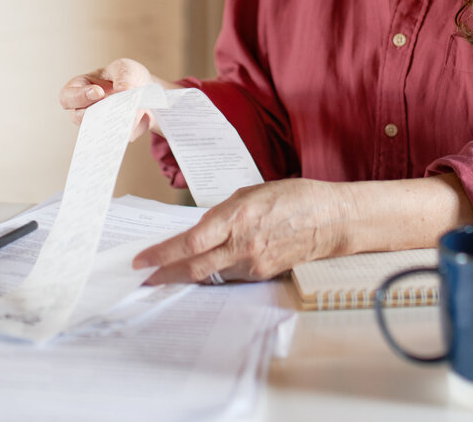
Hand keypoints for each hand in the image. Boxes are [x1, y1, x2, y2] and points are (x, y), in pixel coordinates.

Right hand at [58, 58, 156, 137]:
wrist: (146, 90)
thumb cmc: (127, 75)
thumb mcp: (126, 68)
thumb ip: (123, 77)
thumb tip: (122, 92)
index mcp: (80, 87)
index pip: (67, 96)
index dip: (79, 96)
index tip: (99, 93)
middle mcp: (85, 109)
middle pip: (79, 118)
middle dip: (97, 113)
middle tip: (115, 107)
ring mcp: (99, 124)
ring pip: (99, 131)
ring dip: (115, 123)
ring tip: (131, 114)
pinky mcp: (116, 134)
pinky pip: (120, 137)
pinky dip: (131, 129)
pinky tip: (143, 118)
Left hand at [133, 179, 350, 283]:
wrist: (330, 220)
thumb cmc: (293, 198)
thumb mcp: (251, 193)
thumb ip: (223, 213)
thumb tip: (200, 229)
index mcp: (237, 217)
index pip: (190, 242)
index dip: (162, 254)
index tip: (142, 260)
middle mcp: (242, 245)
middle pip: (193, 267)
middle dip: (164, 274)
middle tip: (143, 278)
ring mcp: (252, 263)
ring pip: (208, 275)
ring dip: (184, 275)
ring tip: (164, 274)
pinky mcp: (261, 274)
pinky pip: (228, 276)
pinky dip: (210, 274)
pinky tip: (200, 270)